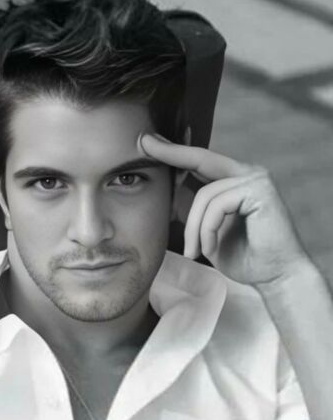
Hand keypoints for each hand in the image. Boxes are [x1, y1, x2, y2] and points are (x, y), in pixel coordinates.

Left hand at [140, 133, 310, 288]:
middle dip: (170, 152)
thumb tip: (167, 192)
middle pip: (201, 158)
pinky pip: (217, 205)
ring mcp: (255, 179)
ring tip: (192, 252)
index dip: (174, 151)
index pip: (200, 161)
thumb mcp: (208, 232)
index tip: (147, 142)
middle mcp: (247, 173)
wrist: (275, 277)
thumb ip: (193, 210)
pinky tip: (207, 249)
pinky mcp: (260, 190)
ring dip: (193, 229)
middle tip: (144, 144)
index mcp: (235, 180)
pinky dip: (207, 230)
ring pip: (204, 195)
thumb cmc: (245, 258)